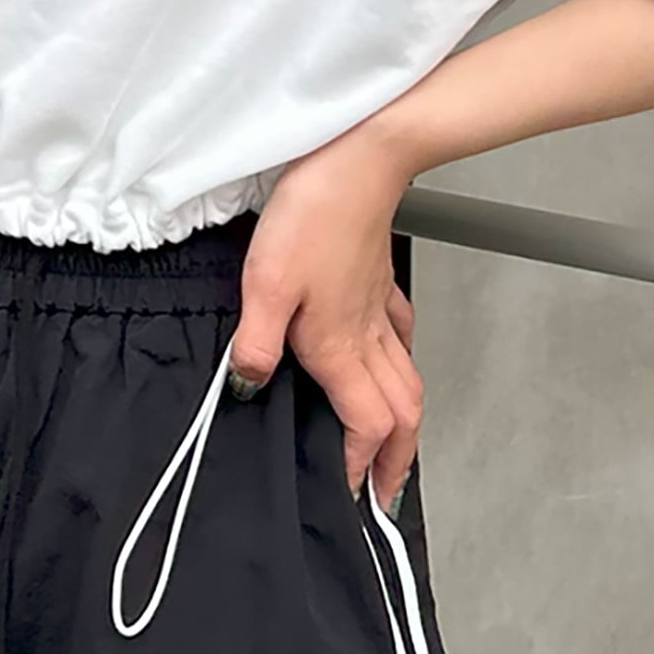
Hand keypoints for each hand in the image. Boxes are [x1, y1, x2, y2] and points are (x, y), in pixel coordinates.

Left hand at [228, 121, 421, 510]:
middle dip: (397, 461)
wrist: (358, 161)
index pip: (365, 425)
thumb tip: (245, 386)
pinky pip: (400, 335)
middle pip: (403, 415)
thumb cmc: (314, 214)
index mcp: (340, 346)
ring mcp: (379, 308)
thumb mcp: (264, 282)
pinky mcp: (379, 280)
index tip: (345, 492)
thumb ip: (255, 342)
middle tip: (383, 492)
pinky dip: (400, 362)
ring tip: (391, 444)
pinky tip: (389, 358)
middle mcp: (368, 335)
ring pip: (408, 380)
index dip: (358, 465)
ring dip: (403, 420)